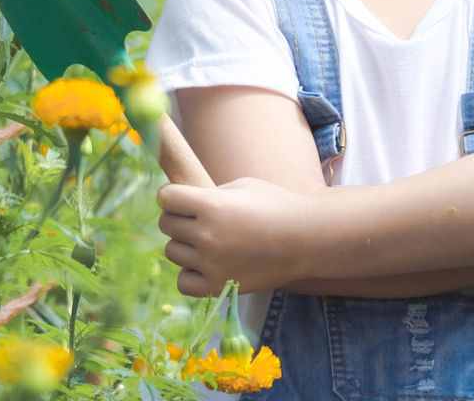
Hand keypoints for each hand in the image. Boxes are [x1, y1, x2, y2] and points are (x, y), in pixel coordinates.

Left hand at [156, 177, 310, 296]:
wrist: (307, 239)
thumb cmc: (278, 205)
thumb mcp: (243, 186)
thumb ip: (210, 193)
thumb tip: (181, 200)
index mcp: (211, 205)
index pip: (166, 198)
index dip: (171, 195)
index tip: (181, 198)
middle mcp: (207, 235)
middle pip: (167, 225)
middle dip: (179, 218)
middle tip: (200, 218)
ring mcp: (211, 264)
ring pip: (172, 252)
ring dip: (185, 244)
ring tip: (209, 240)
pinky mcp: (218, 287)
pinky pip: (182, 282)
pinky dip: (190, 273)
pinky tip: (207, 264)